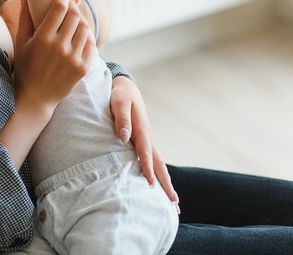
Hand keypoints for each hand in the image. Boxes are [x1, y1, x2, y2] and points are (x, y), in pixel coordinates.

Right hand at [13, 0, 94, 114]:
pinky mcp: (82, 68)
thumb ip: (24, 17)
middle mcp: (59, 47)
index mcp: (43, 39)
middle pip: (75, 16)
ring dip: (81, 21)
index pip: (60, 9)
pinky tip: (80, 36)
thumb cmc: (25, 67)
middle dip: (73, 7)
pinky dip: (87, 38)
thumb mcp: (21, 42)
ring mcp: (73, 59)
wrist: (35, 97)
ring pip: (85, 29)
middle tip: (70, 6)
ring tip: (75, 21)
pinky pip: (91, 45)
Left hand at [110, 76, 179, 208]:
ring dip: (166, 182)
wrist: (125, 88)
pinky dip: (158, 175)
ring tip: (174, 202)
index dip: (148, 168)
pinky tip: (159, 186)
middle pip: (159, 164)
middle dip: (166, 184)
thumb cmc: (120, 95)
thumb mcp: (118, 102)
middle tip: (175, 204)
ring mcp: (146, 141)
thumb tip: (123, 136)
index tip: (151, 184)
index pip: (145, 153)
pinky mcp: (142, 142)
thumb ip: (121, 118)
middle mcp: (147, 138)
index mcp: (141, 130)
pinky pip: (153, 162)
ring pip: (159, 165)